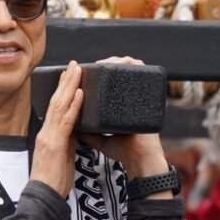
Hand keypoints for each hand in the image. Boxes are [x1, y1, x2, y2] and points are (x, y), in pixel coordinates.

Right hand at [29, 60, 82, 195]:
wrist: (43, 198)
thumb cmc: (53, 182)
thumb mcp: (62, 157)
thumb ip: (68, 142)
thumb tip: (78, 130)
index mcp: (47, 135)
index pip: (55, 107)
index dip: (62, 90)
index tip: (69, 75)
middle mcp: (46, 132)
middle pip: (56, 101)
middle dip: (66, 81)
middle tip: (74, 65)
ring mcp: (49, 137)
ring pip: (59, 106)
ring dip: (69, 86)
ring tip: (77, 70)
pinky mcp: (54, 144)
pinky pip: (65, 121)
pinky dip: (73, 105)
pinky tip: (80, 93)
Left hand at [78, 57, 168, 182]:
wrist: (140, 159)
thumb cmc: (124, 151)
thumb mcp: (101, 139)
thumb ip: (88, 133)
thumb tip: (72, 125)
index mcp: (121, 105)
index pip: (110, 82)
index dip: (98, 73)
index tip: (83, 71)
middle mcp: (131, 97)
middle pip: (119, 71)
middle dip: (105, 63)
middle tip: (92, 65)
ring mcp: (139, 95)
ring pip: (129, 66)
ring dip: (116, 60)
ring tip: (101, 63)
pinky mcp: (147, 95)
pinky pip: (141, 71)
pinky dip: (131, 62)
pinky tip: (120, 62)